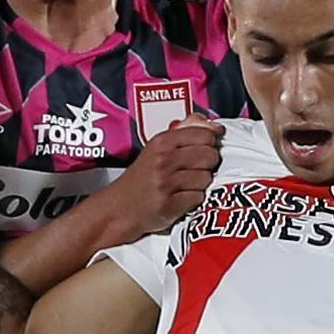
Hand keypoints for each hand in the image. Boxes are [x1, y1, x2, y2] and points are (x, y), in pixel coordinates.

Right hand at [106, 113, 222, 235]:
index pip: (204, 134)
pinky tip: (182, 197)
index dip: (211, 142)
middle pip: (210, 155)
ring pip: (206, 178)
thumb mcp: (157, 149)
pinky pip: (198, 197)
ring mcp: (166, 183)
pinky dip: (194, 200)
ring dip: (201, 184)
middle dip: (208, 164)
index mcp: (162, 142)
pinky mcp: (169, 205)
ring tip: (187, 185)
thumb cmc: (141, 179)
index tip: (207, 147)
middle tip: (196, 169)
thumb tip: (213, 125)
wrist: (119, 209)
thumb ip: (185, 133)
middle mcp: (163, 160)